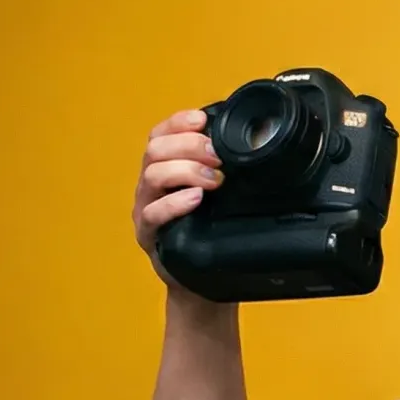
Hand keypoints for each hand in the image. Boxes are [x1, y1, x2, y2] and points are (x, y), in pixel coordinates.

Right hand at [133, 108, 223, 289]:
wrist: (200, 280)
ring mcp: (146, 208)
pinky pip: (152, 214)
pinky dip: (175, 203)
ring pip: (152, 175)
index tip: (202, 120)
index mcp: (164, 167)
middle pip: (155, 149)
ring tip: (214, 180)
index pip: (160, 134)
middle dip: (189, 145)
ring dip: (186, 170)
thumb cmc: (209, 229)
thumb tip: (253, 142)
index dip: (178, 122)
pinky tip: (195, 199)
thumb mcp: (218, 193)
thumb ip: (222, 168)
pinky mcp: (148, 235)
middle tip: (218, 156)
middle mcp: (150, 184)